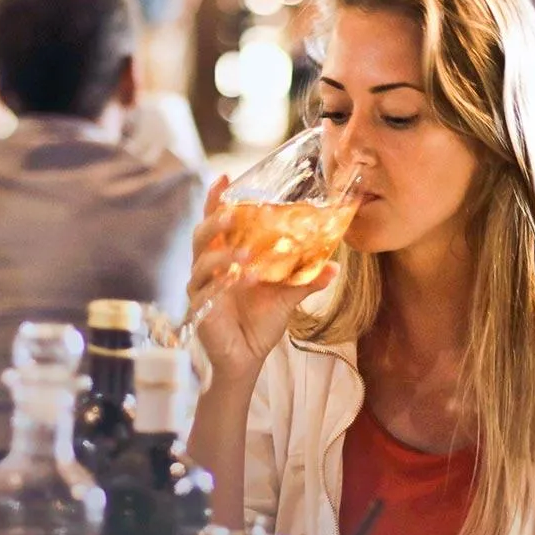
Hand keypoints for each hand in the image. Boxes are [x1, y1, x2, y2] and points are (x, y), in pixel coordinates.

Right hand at [189, 177, 338, 375]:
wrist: (247, 356)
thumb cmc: (261, 321)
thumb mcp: (287, 297)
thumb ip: (306, 280)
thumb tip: (334, 267)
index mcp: (227, 256)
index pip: (217, 222)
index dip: (217, 200)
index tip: (226, 178)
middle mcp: (209, 267)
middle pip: (201, 235)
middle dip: (214, 221)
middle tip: (233, 213)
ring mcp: (201, 287)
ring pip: (201, 262)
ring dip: (222, 256)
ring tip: (245, 257)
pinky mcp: (200, 309)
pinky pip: (206, 292)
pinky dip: (222, 285)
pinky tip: (240, 281)